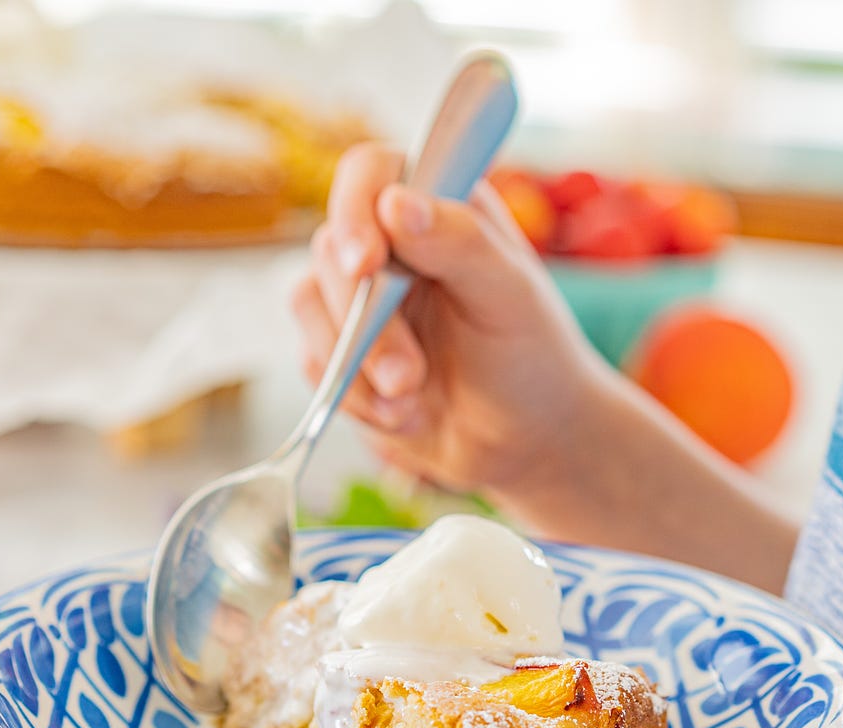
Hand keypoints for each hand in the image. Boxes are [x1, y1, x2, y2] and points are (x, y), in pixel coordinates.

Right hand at [293, 143, 609, 498]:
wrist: (525, 441)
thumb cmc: (532, 357)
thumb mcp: (510, 296)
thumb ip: (461, 242)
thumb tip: (395, 203)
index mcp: (439, 205)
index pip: (371, 172)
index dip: (355, 209)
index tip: (366, 263)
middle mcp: (392, 242)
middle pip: (333, 247)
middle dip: (367, 323)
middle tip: (409, 376)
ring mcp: (362, 296)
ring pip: (310, 303)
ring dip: (356, 365)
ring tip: (411, 400)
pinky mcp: (344, 349)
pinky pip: (313, 361)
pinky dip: (353, 396)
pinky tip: (403, 415)